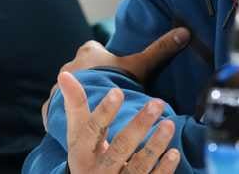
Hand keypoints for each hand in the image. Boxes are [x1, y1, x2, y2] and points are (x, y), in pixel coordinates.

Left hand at [42, 27, 189, 128]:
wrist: (90, 116)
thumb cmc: (116, 85)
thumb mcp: (139, 67)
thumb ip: (159, 50)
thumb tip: (184, 31)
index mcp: (89, 52)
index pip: (97, 49)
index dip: (106, 61)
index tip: (115, 71)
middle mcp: (71, 65)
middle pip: (84, 69)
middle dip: (93, 78)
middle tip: (109, 92)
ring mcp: (59, 86)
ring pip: (71, 89)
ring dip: (81, 97)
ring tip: (97, 112)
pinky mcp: (52, 107)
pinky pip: (59, 108)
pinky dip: (67, 114)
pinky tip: (80, 124)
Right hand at [60, 72, 179, 173]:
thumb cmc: (87, 156)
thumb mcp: (78, 135)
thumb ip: (75, 107)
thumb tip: (65, 74)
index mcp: (81, 154)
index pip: (92, 131)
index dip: (104, 112)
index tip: (118, 91)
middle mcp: (98, 172)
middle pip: (119, 148)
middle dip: (139, 126)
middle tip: (157, 103)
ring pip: (138, 166)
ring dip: (155, 145)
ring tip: (169, 123)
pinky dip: (163, 169)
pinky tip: (173, 152)